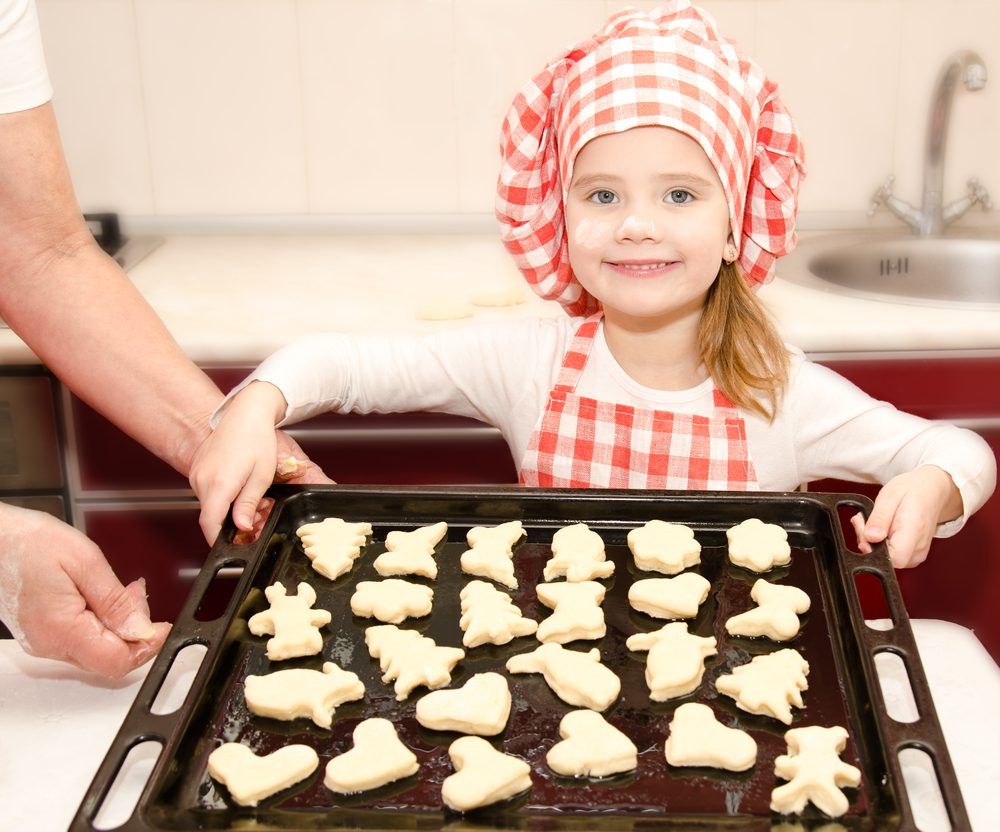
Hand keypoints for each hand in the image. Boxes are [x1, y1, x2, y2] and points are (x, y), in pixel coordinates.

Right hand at [0, 504, 169, 676]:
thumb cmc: (29, 543)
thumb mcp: (85, 562)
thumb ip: (116, 601)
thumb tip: (142, 629)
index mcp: (61, 629)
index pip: (116, 662)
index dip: (147, 646)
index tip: (162, 627)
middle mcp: (49, 644)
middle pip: (110, 657)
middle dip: (135, 630)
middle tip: (138, 595)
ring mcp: (43, 642)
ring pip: (98, 649)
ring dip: (119, 624)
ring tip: (122, 590)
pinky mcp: (42, 635)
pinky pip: (82, 640)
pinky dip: (100, 622)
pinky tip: (101, 596)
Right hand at [190, 382, 333, 544]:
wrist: (246, 413)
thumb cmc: (257, 439)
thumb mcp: (261, 475)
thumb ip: (248, 504)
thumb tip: (241, 527)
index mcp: (219, 484)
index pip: (210, 524)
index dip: (219, 541)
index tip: (231, 548)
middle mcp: (202, 479)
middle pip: (211, 515)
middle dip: (231, 523)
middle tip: (256, 516)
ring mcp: (197, 473)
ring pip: (209, 504)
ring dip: (227, 508)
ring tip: (252, 496)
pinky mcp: (197, 468)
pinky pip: (207, 491)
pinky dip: (222, 496)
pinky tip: (240, 485)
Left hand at [851, 465, 962, 567]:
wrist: (932, 491)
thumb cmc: (913, 490)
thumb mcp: (889, 496)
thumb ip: (879, 519)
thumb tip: (870, 538)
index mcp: (914, 531)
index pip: (895, 559)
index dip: (874, 550)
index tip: (865, 531)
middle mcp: (919, 547)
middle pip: (888, 560)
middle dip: (868, 542)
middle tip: (864, 520)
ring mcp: (917, 553)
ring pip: (887, 559)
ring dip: (873, 542)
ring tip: (874, 521)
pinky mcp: (913, 554)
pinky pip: (891, 555)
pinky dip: (880, 543)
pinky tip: (879, 528)